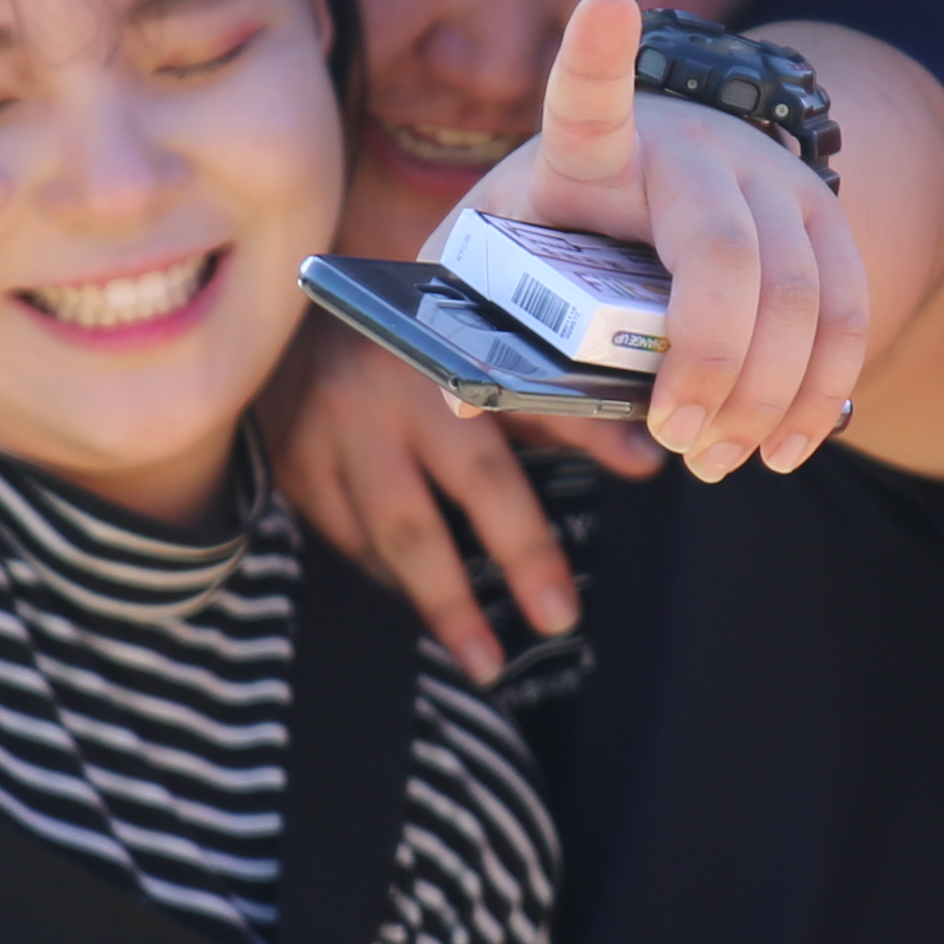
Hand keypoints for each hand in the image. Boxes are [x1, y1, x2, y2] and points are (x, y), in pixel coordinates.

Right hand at [261, 317, 654, 681]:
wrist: (301, 284)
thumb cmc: (425, 318)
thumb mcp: (497, 349)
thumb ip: (568, 409)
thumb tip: (651, 462)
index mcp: (435, 367)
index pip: (490, 472)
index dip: (527, 544)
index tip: (561, 610)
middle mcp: (375, 402)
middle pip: (424, 523)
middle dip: (474, 593)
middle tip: (545, 630)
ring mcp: (325, 436)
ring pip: (384, 540)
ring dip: (436, 604)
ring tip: (486, 660)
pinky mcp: (292, 460)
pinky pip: (346, 537)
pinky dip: (387, 573)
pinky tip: (425, 600)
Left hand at [456, 0, 865, 480]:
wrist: (684, 163)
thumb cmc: (570, 215)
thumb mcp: (505, 238)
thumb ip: (469, 298)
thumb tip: (459, 397)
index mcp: (595, 144)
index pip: (590, 90)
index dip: (599, 48)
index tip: (608, 1)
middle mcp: (695, 148)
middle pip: (724, 251)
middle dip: (709, 360)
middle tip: (675, 436)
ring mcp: (771, 177)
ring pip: (798, 294)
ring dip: (765, 396)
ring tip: (716, 459)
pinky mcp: (824, 219)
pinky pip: (846, 312)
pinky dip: (820, 393)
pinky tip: (787, 447)